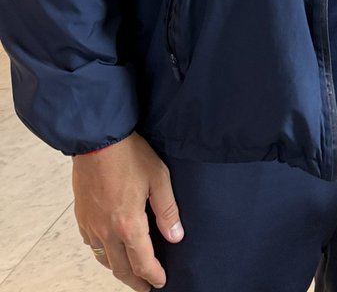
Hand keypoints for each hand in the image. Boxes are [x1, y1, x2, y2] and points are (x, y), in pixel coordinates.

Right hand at [72, 133, 183, 289]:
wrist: (97, 139)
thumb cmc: (130, 155)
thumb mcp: (159, 178)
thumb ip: (167, 210)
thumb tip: (176, 237)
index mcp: (128, 224)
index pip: (142, 262)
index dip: (152, 275)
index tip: (160, 282)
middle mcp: (107, 231)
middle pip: (120, 268)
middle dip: (135, 281)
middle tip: (145, 286)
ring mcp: (91, 224)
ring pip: (103, 259)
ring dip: (117, 269)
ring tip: (129, 271)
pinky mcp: (81, 216)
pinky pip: (91, 244)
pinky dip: (101, 252)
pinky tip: (108, 248)